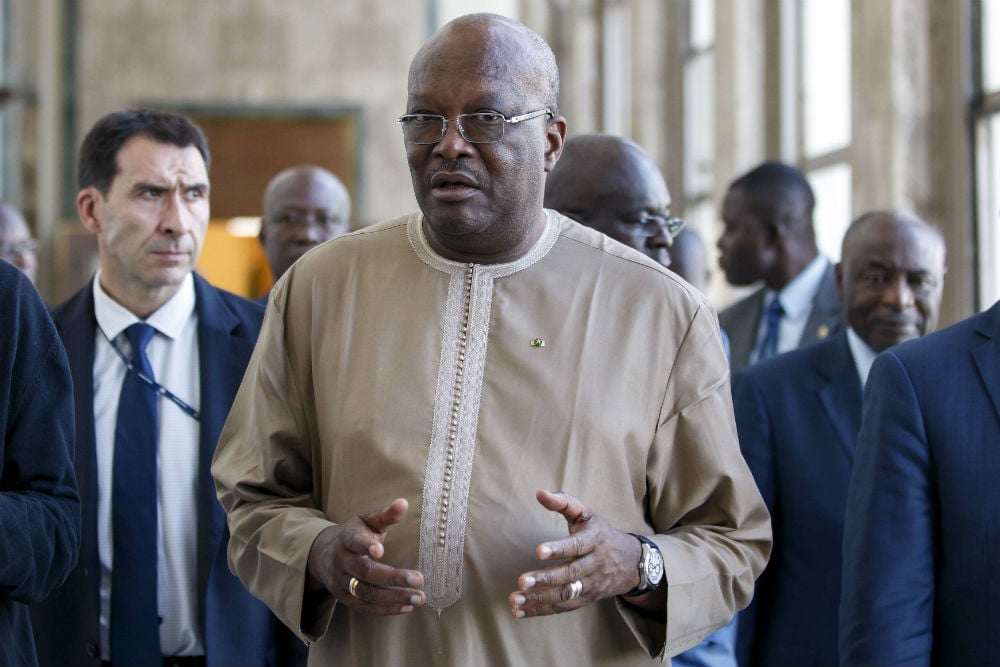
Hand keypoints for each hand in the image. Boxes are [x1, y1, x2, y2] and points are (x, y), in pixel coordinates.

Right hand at [305, 497, 425, 614]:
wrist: (320, 556)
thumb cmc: (352, 535)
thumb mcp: (365, 521)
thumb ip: (385, 515)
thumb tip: (404, 503)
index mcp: (346, 539)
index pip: (354, 542)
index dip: (366, 546)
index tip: (380, 550)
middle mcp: (341, 562)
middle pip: (365, 572)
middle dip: (392, 578)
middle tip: (418, 579)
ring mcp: (342, 583)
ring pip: (366, 593)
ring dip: (394, 598)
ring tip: (419, 597)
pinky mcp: (346, 599)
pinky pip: (366, 607)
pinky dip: (387, 609)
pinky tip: (407, 607)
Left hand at [508, 490, 641, 617]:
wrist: (631, 563)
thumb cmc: (599, 533)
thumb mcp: (586, 513)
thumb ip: (563, 502)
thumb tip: (539, 493)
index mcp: (594, 540)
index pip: (577, 545)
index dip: (559, 549)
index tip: (538, 551)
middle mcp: (594, 564)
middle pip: (570, 574)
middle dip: (546, 579)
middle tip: (522, 580)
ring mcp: (591, 584)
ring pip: (566, 594)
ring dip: (539, 599)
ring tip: (515, 599)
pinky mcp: (585, 599)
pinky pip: (563, 607)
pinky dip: (540, 611)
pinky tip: (519, 611)